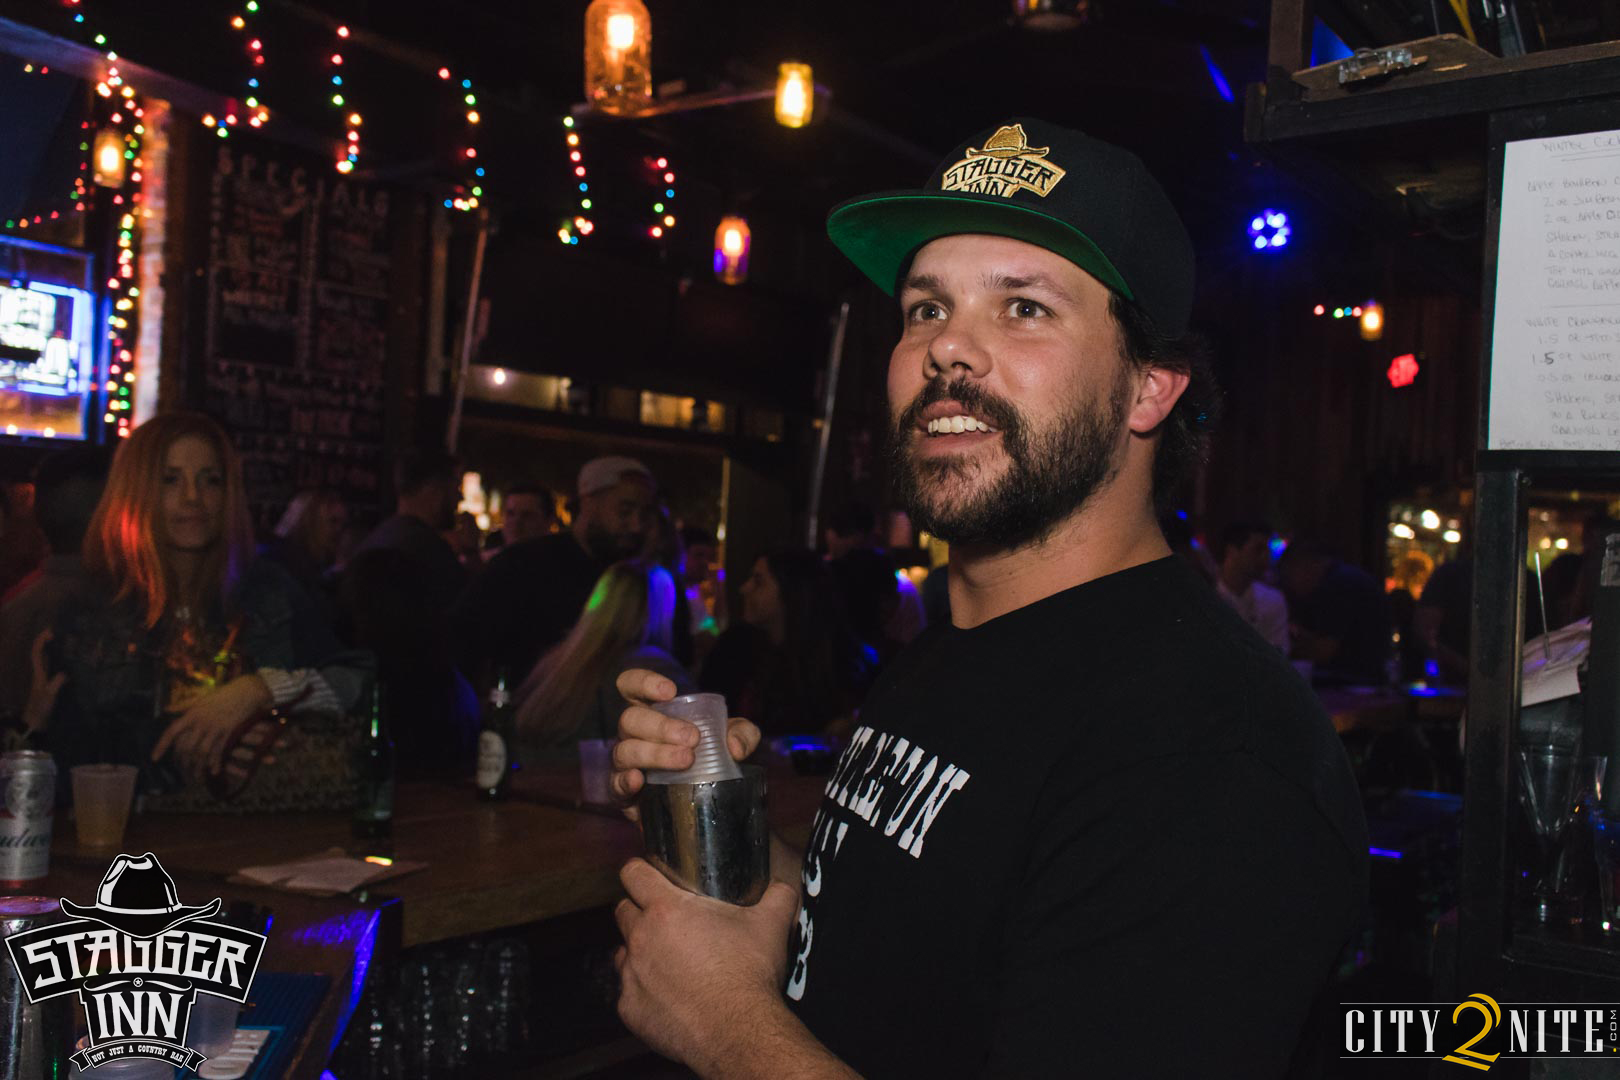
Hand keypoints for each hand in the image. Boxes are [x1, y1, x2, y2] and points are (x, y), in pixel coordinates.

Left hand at [22, 630, 64, 732]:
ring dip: (54, 650)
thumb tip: (65, 673)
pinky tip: (72, 663)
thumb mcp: (49, 696)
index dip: (41, 641)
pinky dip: (61, 663)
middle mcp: (41, 673)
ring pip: (48, 661)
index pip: (37, 653)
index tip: (51, 631)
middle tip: (61, 633)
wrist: (35, 723)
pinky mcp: (51, 686)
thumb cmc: (40, 708)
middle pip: (41, 653)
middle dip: (47, 641)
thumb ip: (56, 683)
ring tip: (68, 643)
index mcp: (38, 673)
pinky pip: (55, 669)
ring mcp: (45, 679)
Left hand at [152, 674, 272, 779]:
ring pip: (202, 752)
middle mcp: (201, 721)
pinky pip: (219, 751)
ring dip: (198, 768)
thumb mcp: (201, 698)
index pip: (172, 731)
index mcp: (192, 713)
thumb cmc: (224, 694)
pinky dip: (216, 763)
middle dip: (183, 764)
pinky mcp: (229, 731)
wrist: (247, 691)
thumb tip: (167, 710)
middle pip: (187, 747)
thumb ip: (184, 705)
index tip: (154, 759)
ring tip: (197, 778)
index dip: (161, 746)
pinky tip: (214, 771)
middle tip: (183, 774)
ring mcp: (215, 727)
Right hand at [611, 669, 758, 820]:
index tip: (670, 691)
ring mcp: (624, 763)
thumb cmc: (708, 756)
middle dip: (661, 726)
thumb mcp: (731, 738)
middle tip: (692, 738)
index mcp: (651, 711)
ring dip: (654, 754)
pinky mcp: (622, 794)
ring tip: (685, 759)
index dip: (643, 682)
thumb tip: (734, 747)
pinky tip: (639, 780)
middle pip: (630, 719)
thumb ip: (742, 734)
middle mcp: (632, 734)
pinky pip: (615, 785)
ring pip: (624, 750)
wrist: (696, 799)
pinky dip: (624, 782)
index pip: (631, 685)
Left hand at [614, 857, 799, 1070]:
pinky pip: (628, 993)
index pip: (633, 873)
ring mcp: (631, 975)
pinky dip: (643, 993)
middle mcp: (641, 937)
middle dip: (639, 912)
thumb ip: (777, 896)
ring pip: (623, 952)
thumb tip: (781, 888)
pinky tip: (669, 998)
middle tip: (666, 923)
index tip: (648, 876)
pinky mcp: (629, 1009)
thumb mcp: (772, 924)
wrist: (738, 1031)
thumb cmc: (749, 974)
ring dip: (639, 952)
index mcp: (667, 908)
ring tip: (668, 963)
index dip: (639, 871)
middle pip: (623, 910)